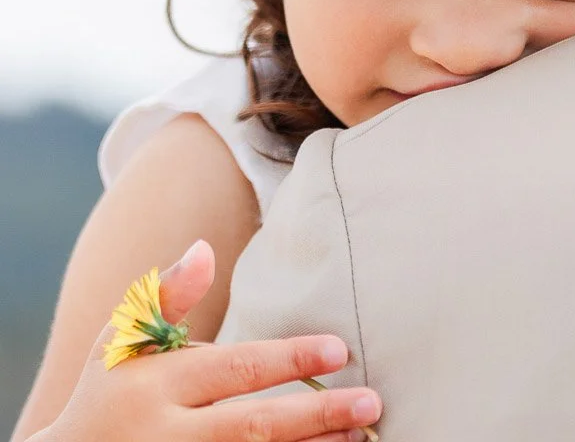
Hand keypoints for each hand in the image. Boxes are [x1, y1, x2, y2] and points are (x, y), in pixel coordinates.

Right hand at [30, 241, 381, 441]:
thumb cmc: (106, 395)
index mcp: (154, 388)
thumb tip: (205, 249)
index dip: (288, 360)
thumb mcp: (120, 345)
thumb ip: (166, 298)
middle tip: (371, 403)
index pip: (233, 370)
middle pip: (253, 426)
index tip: (338, 348)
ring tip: (361, 435)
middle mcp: (168, 436)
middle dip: (316, 414)